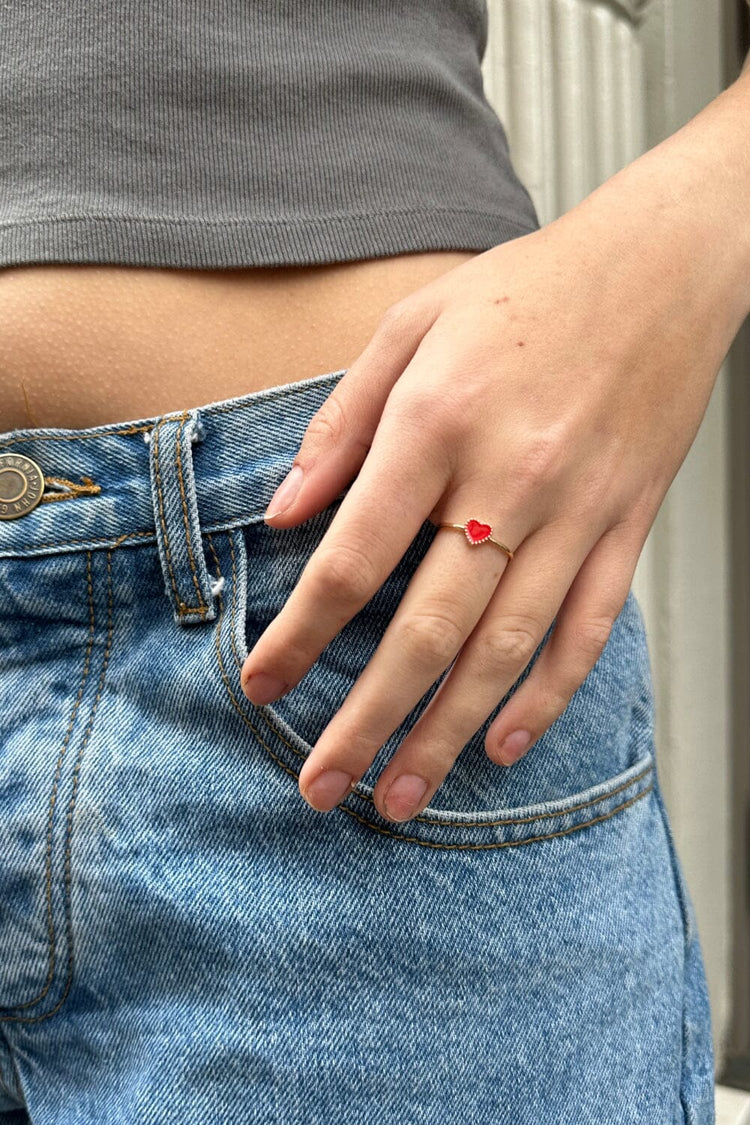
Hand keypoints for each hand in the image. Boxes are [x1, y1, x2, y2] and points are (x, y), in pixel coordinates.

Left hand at [240, 141, 747, 824]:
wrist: (658, 267)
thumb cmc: (525, 292)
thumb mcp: (409, 327)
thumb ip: (340, 427)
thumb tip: (283, 515)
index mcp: (438, 424)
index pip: (352, 558)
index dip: (299, 634)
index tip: (259, 684)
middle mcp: (507, 480)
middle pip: (427, 630)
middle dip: (366, 720)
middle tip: (323, 786)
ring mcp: (577, 511)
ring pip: (506, 649)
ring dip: (448, 733)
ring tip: (402, 795)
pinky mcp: (627, 526)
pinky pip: (588, 630)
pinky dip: (547, 697)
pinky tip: (506, 746)